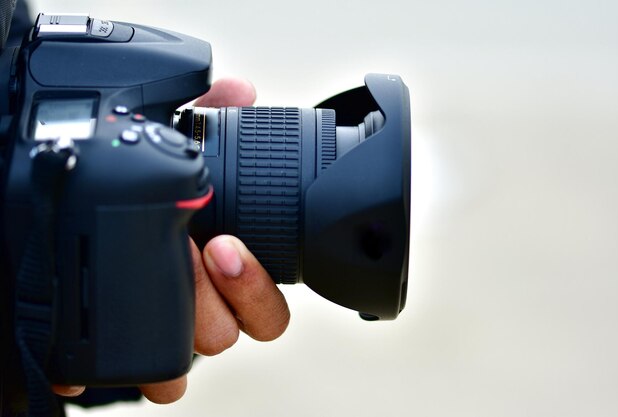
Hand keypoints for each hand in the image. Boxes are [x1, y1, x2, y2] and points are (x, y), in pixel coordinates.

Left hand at [52, 79, 289, 403]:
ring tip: (167, 273)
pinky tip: (132, 336)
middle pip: (246, 327)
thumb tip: (241, 90)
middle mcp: (208, 302)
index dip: (257, 281)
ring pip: (210, 348)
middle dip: (231, 289)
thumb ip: (210, 114)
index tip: (228, 245)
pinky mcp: (141, 348)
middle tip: (207, 248)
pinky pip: (161, 377)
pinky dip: (151, 366)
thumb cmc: (142, 192)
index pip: (270, 301)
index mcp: (227, 267)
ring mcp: (177, 327)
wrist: (80, 223)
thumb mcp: (174, 146)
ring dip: (190, 316)